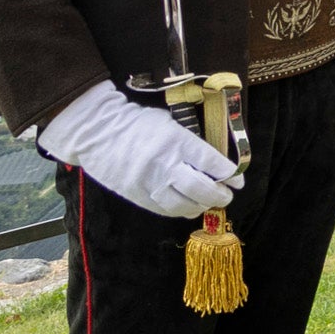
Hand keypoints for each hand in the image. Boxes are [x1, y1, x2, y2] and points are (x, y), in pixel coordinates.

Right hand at [36, 81, 242, 219]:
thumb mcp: (169, 122)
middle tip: (227, 195)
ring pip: (181, 205)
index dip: (228, 174)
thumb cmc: (137, 122)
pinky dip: (179, 211)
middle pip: (199, 188)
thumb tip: (212, 162)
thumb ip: (189, 142)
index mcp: (176, 141)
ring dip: (199, 206)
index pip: (209, 162)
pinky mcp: (135, 195)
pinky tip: (187, 208)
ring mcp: (148, 182)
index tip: (238, 180)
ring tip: (208, 203)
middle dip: (219, 195)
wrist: (96, 131)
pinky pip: (162, 209)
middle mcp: (164, 163)